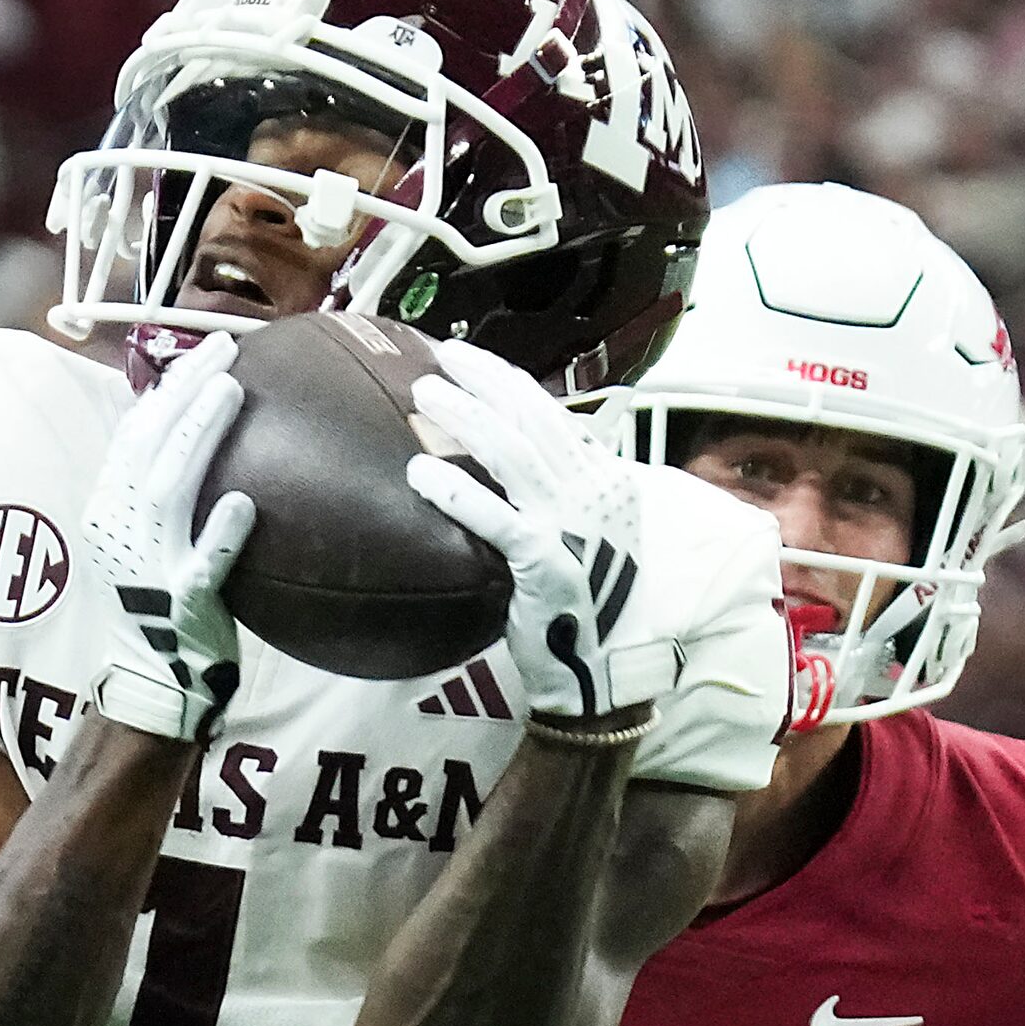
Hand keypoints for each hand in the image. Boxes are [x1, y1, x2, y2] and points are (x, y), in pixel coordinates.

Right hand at [82, 333, 256, 742]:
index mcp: (109, 510)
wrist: (154, 682)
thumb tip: (196, 430)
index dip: (167, 389)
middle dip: (184, 391)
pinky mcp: (179, 604)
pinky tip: (243, 503)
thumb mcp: (146, 539)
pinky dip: (218, 534)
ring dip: (199, 436)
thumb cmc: (163, 604)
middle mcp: (120, 531)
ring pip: (168, 490)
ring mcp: (146, 567)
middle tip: (226, 350)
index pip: (133, 434)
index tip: (205, 353)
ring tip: (232, 391)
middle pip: (147, 446)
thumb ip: (162, 490)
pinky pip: (200, 565)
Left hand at [405, 340, 669, 722]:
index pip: (551, 413)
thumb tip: (519, 459)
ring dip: (466, 418)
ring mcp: (573, 526)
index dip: (506, 380)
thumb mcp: (584, 534)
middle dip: (484, 381)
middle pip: (532, 419)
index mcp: (603, 480)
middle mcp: (593, 492)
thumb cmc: (583, 602)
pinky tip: (421, 473)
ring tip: (424, 394)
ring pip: (514, 455)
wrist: (598, 667)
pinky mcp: (548, 563)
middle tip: (440, 358)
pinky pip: (498, 520)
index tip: (468, 358)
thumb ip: (557, 494)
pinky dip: (458, 493)